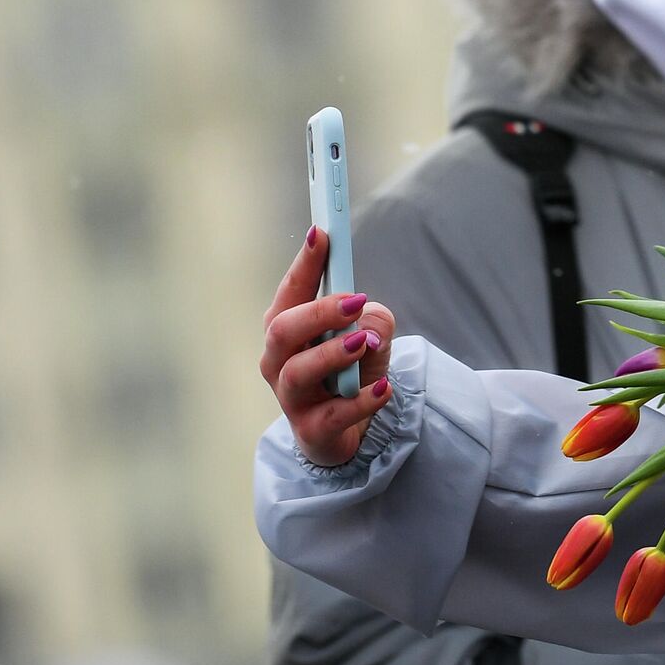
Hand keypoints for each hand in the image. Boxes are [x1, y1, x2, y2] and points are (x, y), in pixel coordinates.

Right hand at [259, 228, 397, 466]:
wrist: (350, 431)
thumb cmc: (351, 373)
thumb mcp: (370, 336)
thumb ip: (372, 320)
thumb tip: (367, 322)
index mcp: (289, 330)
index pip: (290, 291)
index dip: (304, 263)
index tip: (322, 233)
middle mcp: (280, 361)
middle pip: (282, 330)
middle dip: (317, 311)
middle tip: (355, 300)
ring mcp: (292, 398)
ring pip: (297, 372)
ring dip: (332, 352)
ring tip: (364, 341)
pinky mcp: (313, 430)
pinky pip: (332, 415)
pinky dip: (361, 400)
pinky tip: (384, 388)